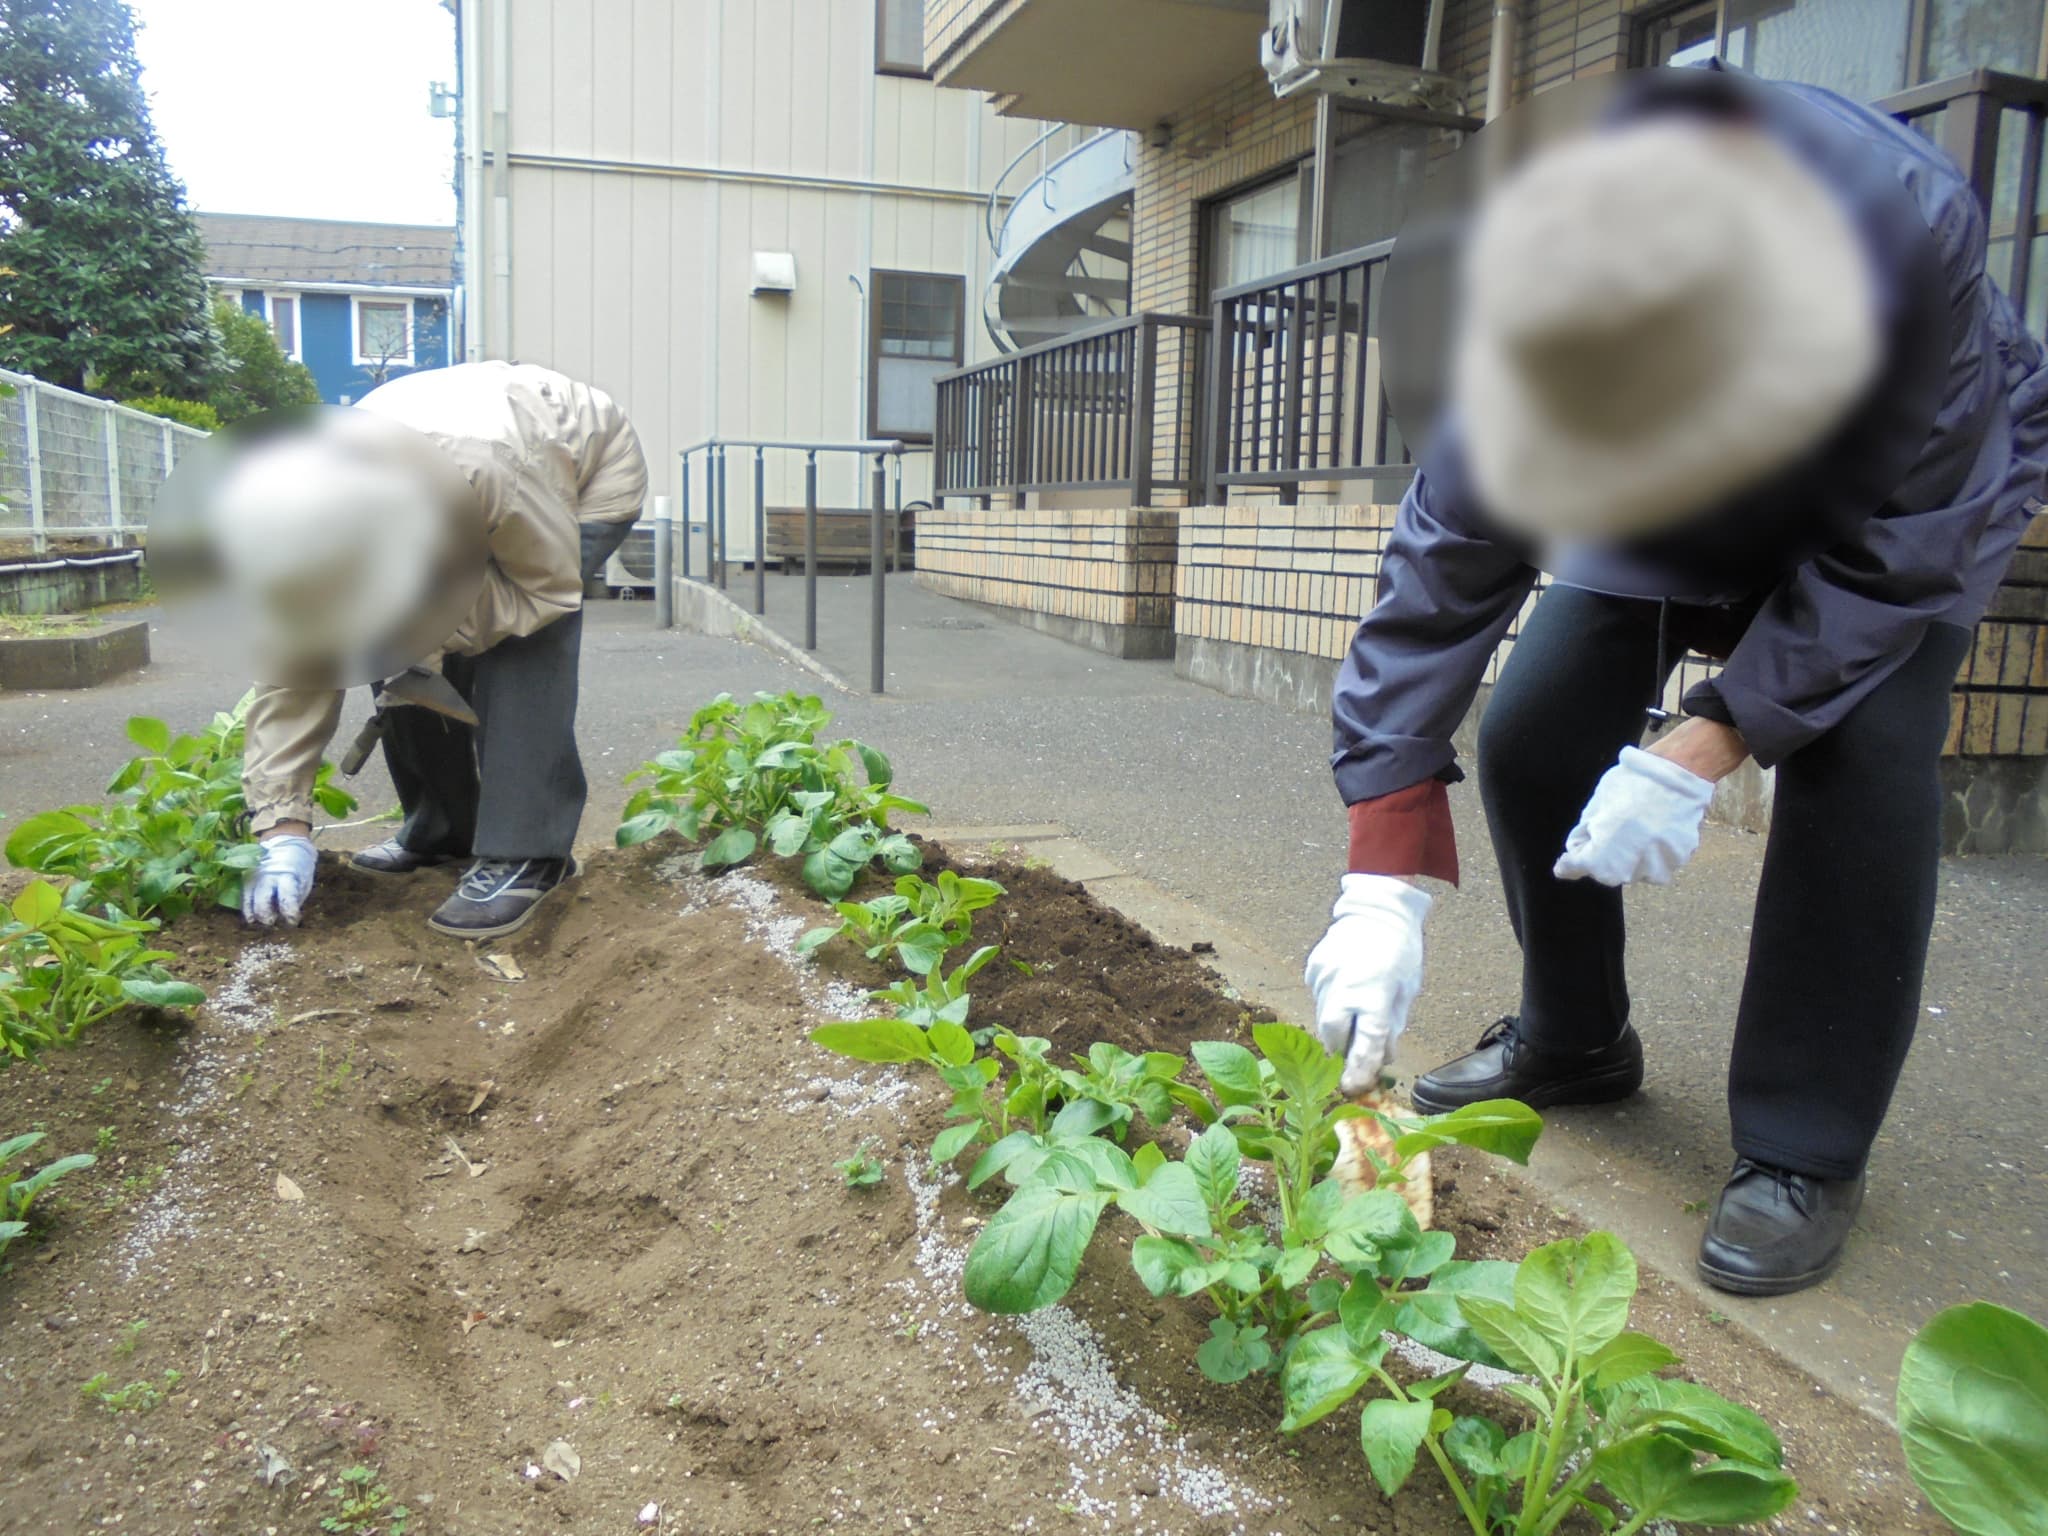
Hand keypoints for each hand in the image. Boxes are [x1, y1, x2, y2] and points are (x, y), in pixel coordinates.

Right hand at [243, 834, 316, 926]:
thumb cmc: (298, 866)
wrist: (284, 845)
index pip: (286, 899)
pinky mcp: (247, 879)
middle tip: (274, 921)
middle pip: (262, 904)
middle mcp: (267, 878)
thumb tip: (287, 915)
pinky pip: (244, 897)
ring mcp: (255, 878)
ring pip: (251, 903)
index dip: (289, 913)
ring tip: (265, 920)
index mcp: (287, 876)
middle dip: (268, 917)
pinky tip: (251, 919)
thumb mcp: (304, 880)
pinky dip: (248, 909)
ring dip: (257, 916)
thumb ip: (295, 897)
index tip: (292, 921)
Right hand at [1304, 874, 1431, 1093]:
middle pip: (1332, 1035)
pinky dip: (1330, 1001)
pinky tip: (1345, 988)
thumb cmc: (1400, 951)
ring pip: (1323, 1016)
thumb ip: (1391, 1026)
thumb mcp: (1406, 990)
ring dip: (1338, 1024)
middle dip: (1341, 1049)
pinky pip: (1319, 996)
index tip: (1353, 1087)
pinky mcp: (1313, 968)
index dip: (1359, 1068)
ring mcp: (1324, 975)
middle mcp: (1345, 986)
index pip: (1366, 1041)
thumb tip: (1380, 1058)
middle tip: (1351, 1050)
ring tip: (1353, 1008)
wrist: (1377, 910)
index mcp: (1376, 993)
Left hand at [1553, 746, 1715, 886]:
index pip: (1576, 867)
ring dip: (1630, 857)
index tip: (1563, 865)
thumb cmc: (1631, 784)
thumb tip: (1582, 845)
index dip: (1568, 864)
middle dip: (1602, 857)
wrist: (1676, 773)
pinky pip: (1659, 864)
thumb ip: (1586, 832)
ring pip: (1635, 871)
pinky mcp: (1678, 860)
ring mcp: (1656, 866)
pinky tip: (1654, 831)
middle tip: (1608, 832)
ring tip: (1637, 828)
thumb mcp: (1595, 805)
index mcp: (1602, 855)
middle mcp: (1628, 868)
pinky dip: (1653, 853)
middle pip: (1607, 872)